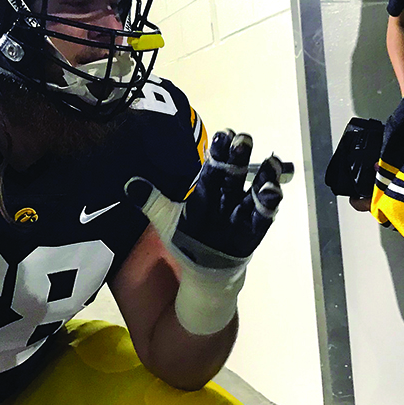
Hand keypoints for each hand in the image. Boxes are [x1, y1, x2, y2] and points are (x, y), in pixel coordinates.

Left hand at [128, 129, 283, 262]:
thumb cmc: (186, 239)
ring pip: (253, 194)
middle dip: (239, 158)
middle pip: (234, 175)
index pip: (213, 167)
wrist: (203, 270)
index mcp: (206, 190)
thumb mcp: (165, 220)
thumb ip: (151, 201)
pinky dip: (268, 208)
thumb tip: (130, 183)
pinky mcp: (251, 234)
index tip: (225, 134)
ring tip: (271, 163)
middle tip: (243, 139)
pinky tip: (273, 194)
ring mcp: (241, 215)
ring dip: (263, 179)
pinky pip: (262, 220)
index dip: (219, 151)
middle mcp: (226, 198)